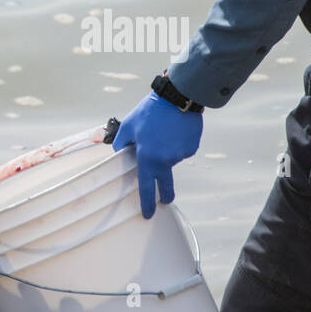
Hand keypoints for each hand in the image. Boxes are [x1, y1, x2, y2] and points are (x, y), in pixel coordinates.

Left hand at [112, 91, 202, 218]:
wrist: (178, 97)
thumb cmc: (151, 111)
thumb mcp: (129, 125)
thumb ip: (121, 142)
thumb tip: (118, 153)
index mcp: (148, 157)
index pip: (146, 186)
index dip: (146, 203)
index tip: (148, 214)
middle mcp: (165, 160)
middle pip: (166, 183)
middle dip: (166, 193)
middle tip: (166, 199)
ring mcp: (180, 155)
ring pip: (172, 158)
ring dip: (168, 151)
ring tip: (165, 131)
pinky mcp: (192, 148)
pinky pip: (183, 150)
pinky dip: (179, 144)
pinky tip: (176, 130)